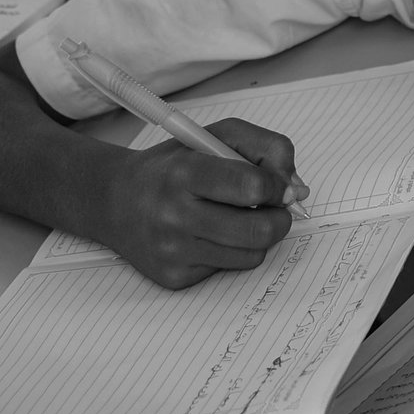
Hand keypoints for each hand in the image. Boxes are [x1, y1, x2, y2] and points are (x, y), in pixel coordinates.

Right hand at [97, 117, 296, 289]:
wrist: (116, 201)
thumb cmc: (175, 165)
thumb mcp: (217, 137)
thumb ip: (267, 149)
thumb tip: (296, 188)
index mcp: (186, 172)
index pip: (252, 186)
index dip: (276, 186)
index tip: (275, 184)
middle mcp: (175, 215)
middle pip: (259, 230)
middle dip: (280, 218)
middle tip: (273, 208)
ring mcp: (173, 251)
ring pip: (252, 255)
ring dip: (258, 236)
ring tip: (239, 217)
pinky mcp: (174, 277)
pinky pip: (229, 269)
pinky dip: (233, 252)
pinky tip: (213, 235)